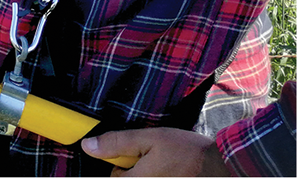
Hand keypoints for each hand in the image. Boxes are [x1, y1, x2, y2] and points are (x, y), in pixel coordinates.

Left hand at [81, 128, 231, 176]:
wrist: (223, 167)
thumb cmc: (188, 152)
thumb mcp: (150, 138)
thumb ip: (117, 143)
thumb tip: (88, 147)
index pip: (113, 177)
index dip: (120, 166)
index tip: (134, 157)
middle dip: (136, 173)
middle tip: (154, 162)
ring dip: (151, 174)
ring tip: (167, 169)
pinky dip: (161, 176)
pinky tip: (174, 173)